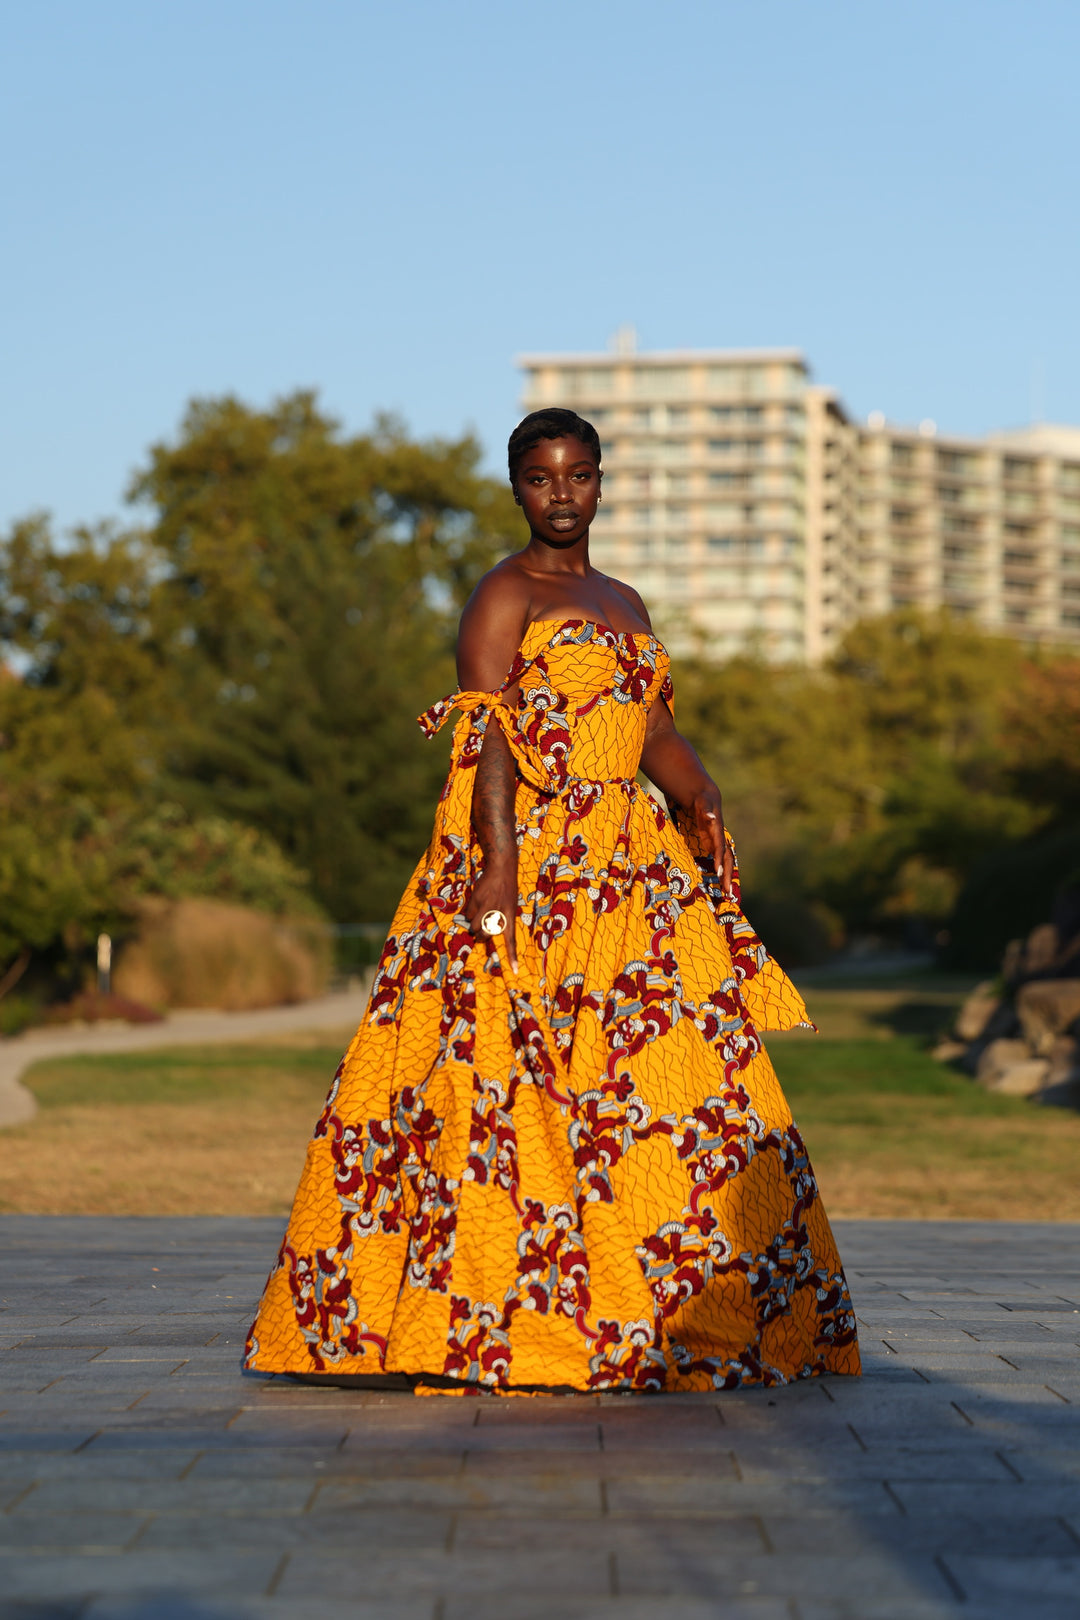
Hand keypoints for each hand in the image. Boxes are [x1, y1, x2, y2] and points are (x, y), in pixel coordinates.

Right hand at [464, 856, 518, 970]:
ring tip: (478, 915)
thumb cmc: (506, 889)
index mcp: (510, 916)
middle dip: (479, 935)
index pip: (511, 939)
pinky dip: (469, 912)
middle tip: (480, 930)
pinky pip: (468, 914)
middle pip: (484, 935)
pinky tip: (476, 903)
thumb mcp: (509, 905)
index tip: (514, 971)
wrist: (502, 868)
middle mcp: (498, 913)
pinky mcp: (476, 900)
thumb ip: (498, 919)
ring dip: (473, 924)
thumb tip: (481, 931)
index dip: (511, 956)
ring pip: (473, 926)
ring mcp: (486, 907)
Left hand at [690, 785, 734, 898]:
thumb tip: (710, 817)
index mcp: (718, 832)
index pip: (720, 848)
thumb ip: (706, 811)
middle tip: (728, 892)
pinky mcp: (713, 846)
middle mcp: (720, 840)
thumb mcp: (703, 804)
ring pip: (726, 863)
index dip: (719, 860)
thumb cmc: (703, 802)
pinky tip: (721, 885)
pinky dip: (721, 873)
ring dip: (726, 877)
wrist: (707, 799)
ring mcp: (718, 843)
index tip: (719, 873)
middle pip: (727, 860)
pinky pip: (719, 862)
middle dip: (728, 875)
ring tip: (727, 894)